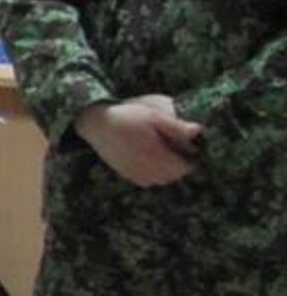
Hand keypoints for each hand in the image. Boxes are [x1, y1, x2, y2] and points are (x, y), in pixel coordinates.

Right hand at [74, 96, 200, 187]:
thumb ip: (176, 126)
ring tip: (160, 149)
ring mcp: (137, 175)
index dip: (190, 156)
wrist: (96, 124)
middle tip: (173, 144)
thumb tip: (198, 131)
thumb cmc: (126, 117)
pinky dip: (152, 170)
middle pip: (175, 174)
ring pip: (162, 178)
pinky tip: (146, 155)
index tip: (186, 144)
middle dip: (178, 162)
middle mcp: (148, 172)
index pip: (186, 168)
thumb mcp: (153, 116)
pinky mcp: (128, 175)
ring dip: (166, 168)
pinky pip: (148, 179)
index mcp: (158, 158)